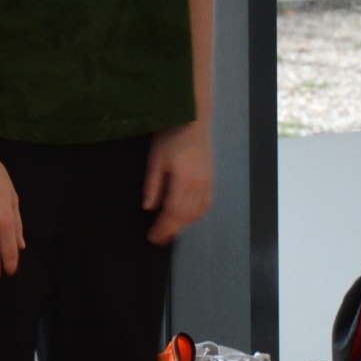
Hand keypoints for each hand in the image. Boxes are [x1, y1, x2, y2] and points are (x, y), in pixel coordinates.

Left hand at [142, 121, 213, 243]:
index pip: (173, 211)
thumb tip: (148, 207)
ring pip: (198, 212)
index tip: (153, 236)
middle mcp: (199, 183)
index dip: (163, 226)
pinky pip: (206, 204)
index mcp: (184, 178)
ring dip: (184, 225)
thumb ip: (153, 185)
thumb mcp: (155, 159)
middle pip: (186, 215)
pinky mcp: (211, 179)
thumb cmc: (170, 136)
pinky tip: (187, 218)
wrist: (193, 121)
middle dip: (172, 230)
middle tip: (159, 239)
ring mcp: (208, 181)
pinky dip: (196, 215)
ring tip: (170, 231)